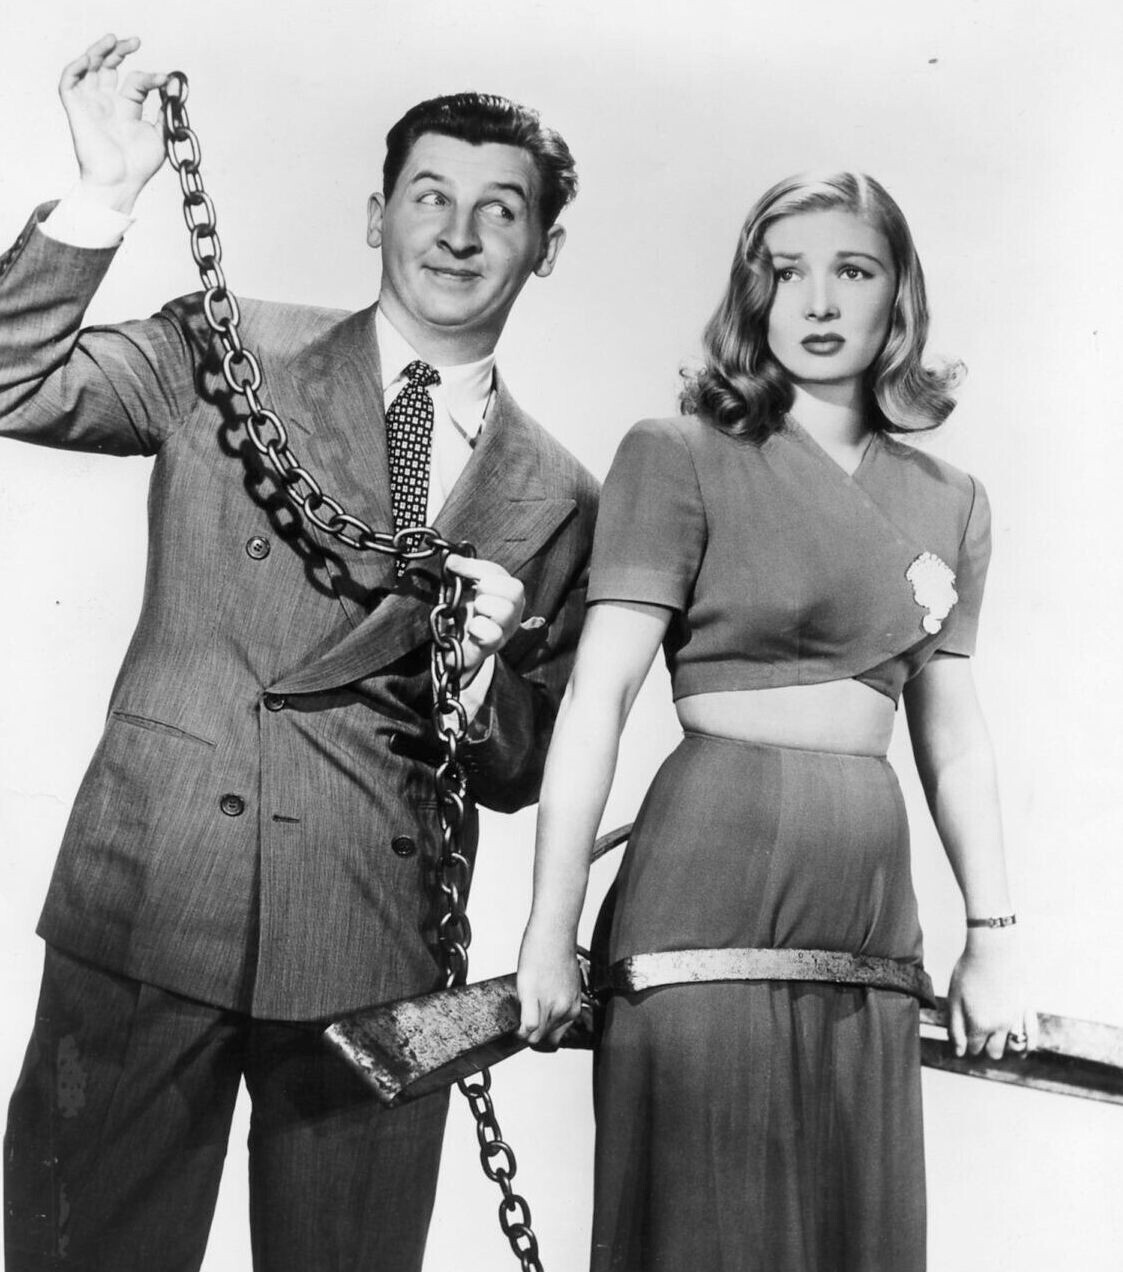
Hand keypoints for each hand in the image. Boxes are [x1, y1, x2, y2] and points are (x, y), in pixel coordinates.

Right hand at [59, 34, 168, 212]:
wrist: (120, 182)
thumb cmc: (139, 166)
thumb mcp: (159, 135)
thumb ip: (164, 111)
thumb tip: (174, 86)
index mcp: (127, 108)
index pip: (136, 81)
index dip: (151, 77)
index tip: (165, 80)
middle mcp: (109, 102)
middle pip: (109, 67)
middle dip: (120, 51)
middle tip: (135, 42)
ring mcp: (92, 104)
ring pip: (88, 67)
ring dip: (98, 50)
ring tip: (112, 39)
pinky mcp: (75, 109)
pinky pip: (68, 81)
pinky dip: (76, 67)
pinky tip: (90, 59)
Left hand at [444, 554, 525, 680]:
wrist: (459, 646)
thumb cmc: (469, 614)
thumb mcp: (468, 588)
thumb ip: (464, 570)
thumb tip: (452, 559)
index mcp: (508, 591)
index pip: (499, 571)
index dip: (475, 567)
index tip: (453, 566)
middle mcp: (514, 610)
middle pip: (514, 589)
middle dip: (486, 589)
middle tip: (475, 599)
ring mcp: (507, 629)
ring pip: (504, 610)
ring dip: (482, 608)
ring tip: (474, 614)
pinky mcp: (495, 646)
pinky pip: (492, 633)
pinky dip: (477, 629)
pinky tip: (471, 631)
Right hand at [516, 923, 582, 1047]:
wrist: (554, 932)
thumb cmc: (558, 951)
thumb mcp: (567, 984)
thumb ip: (560, 1001)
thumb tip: (546, 1010)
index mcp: (574, 1007)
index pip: (556, 1036)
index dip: (541, 1034)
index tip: (533, 1030)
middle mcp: (565, 1009)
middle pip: (544, 1038)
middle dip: (531, 1033)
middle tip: (522, 1023)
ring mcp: (550, 1004)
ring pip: (535, 1036)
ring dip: (524, 1031)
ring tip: (518, 1019)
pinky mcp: (534, 996)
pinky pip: (528, 1026)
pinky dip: (520, 1029)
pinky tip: (515, 1024)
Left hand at [947, 933, 1036, 1058]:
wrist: (993, 950)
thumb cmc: (970, 972)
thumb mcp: (955, 999)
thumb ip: (956, 1028)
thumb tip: (959, 1053)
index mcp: (979, 1025)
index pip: (974, 1048)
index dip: (967, 1043)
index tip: (965, 1034)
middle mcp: (1000, 1027)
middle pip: (993, 1052)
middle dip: (985, 1048)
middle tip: (979, 1035)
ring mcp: (1017, 1019)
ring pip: (1014, 1048)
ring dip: (1005, 1047)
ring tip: (996, 1038)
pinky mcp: (1028, 1009)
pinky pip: (1033, 1036)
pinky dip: (1029, 1045)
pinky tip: (1023, 1048)